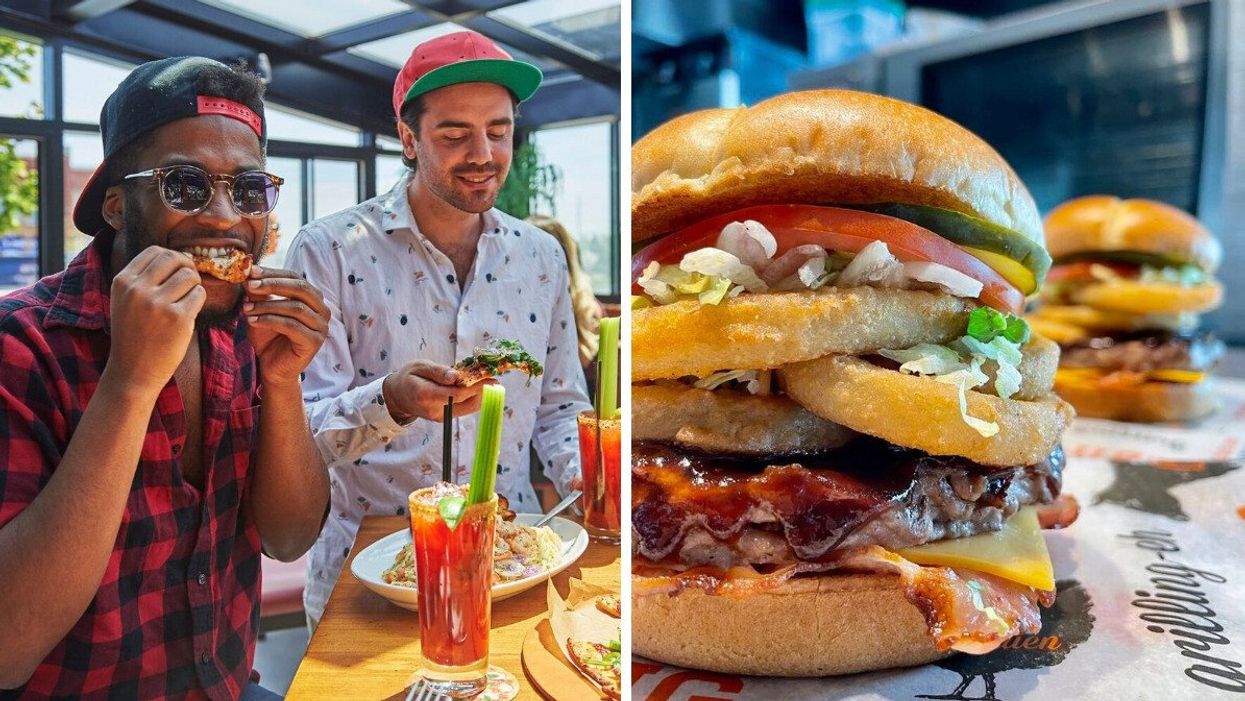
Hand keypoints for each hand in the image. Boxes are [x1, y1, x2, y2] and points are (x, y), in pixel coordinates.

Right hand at [105, 246, 204, 392]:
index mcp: (123, 281)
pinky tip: (189, 313)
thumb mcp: (126, 300)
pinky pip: (199, 294)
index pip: (155, 251)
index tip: (178, 269)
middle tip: (190, 280)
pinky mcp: (178, 318)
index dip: (172, 257)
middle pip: (174, 258)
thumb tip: (178, 257)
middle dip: (188, 265)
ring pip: (189, 275)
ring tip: (187, 299)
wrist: (132, 371)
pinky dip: (199, 300)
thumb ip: (144, 278)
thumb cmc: (134, 334)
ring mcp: (157, 303)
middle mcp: (138, 289)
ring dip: (195, 285)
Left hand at [243, 265, 329, 386]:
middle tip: (250, 285)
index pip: (296, 277)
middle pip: (301, 288)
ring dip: (267, 305)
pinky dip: (270, 320)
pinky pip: (292, 326)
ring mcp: (321, 327)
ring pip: (295, 307)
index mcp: (313, 298)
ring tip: (246, 308)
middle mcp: (322, 310)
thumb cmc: (269, 337)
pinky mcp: (314, 342)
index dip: (274, 273)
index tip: (251, 271)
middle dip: (273, 284)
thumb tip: (249, 272)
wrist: (272, 367)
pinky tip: (252, 320)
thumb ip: (259, 292)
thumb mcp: (261, 309)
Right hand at [382, 360, 495, 422]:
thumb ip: (438, 371)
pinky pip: (463, 409)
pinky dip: (473, 398)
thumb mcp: (419, 366)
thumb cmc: (408, 377)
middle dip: (483, 391)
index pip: (457, 394)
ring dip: (481, 395)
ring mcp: (440, 417)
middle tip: (494, 379)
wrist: (397, 396)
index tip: (491, 378)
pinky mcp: (444, 418)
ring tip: (488, 381)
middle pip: (467, 403)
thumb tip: (456, 376)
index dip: (476, 387)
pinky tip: (477, 387)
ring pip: (468, 408)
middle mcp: (434, 410)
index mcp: (426, 395)